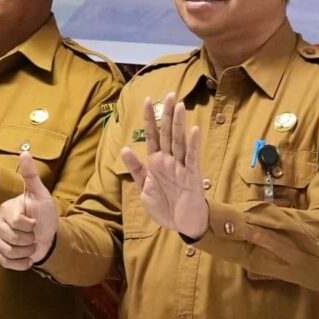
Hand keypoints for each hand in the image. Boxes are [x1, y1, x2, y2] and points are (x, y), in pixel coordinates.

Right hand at [0, 151, 58, 269]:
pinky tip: (28, 256)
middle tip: (33, 234)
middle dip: (30, 239)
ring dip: (27, 251)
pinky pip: (7, 263)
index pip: (17, 223)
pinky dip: (22, 263)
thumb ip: (31, 176)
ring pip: (10, 252)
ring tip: (31, 243)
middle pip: (13, 239)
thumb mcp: (41, 194)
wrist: (48, 235)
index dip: (31, 226)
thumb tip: (25, 152)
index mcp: (6, 209)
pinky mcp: (0, 255)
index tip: (35, 222)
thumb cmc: (44, 214)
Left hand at [120, 97, 208, 237]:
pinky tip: (194, 130)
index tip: (146, 100)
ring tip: (180, 106)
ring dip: (179, 124)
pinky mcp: (192, 176)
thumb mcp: (144, 188)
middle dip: (167, 114)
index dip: (149, 119)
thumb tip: (124, 149)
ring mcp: (181, 167)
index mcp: (156, 162)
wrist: (181, 225)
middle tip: (170, 94)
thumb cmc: (165, 206)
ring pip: (179, 141)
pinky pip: (192, 158)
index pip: (152, 136)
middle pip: (168, 133)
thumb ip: (136, 169)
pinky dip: (193, 144)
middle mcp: (169, 161)